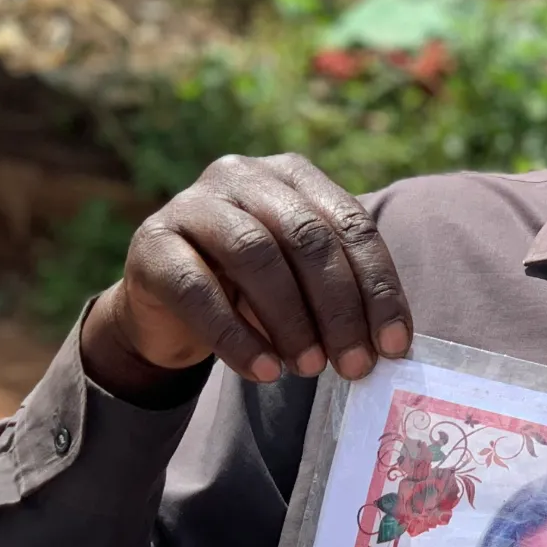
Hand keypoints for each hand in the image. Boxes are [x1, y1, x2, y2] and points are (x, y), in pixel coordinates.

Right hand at [78, 153, 411, 398]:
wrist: (167, 308)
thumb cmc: (249, 291)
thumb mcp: (301, 283)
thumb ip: (340, 293)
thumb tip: (390, 343)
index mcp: (292, 174)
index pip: (350, 223)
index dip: (378, 286)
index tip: (395, 345)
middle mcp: (242, 174)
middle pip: (306, 236)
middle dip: (339, 307)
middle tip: (355, 365)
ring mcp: (192, 203)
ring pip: (254, 255)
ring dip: (291, 321)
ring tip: (311, 368)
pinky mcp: (151, 243)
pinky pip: (198, 290)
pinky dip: (237, 338)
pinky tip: (264, 372)